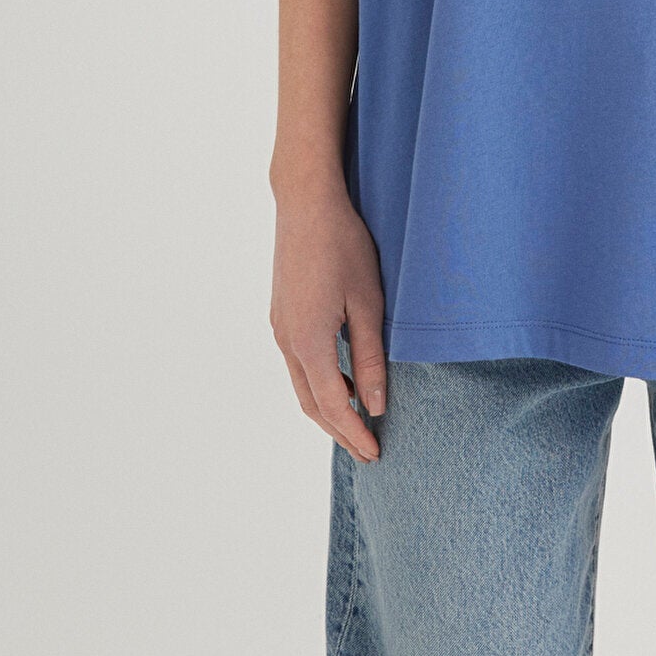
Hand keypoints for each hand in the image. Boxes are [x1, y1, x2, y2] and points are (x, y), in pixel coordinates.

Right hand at [269, 180, 386, 462]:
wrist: (306, 203)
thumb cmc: (343, 246)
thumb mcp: (367, 302)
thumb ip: (369, 356)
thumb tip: (374, 404)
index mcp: (308, 341)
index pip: (332, 405)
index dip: (354, 433)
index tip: (376, 452)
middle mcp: (286, 340)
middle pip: (310, 403)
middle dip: (339, 430)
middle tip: (368, 450)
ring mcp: (279, 326)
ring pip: (301, 384)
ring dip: (328, 408)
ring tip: (357, 422)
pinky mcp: (281, 313)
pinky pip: (298, 363)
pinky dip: (319, 383)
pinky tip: (341, 381)